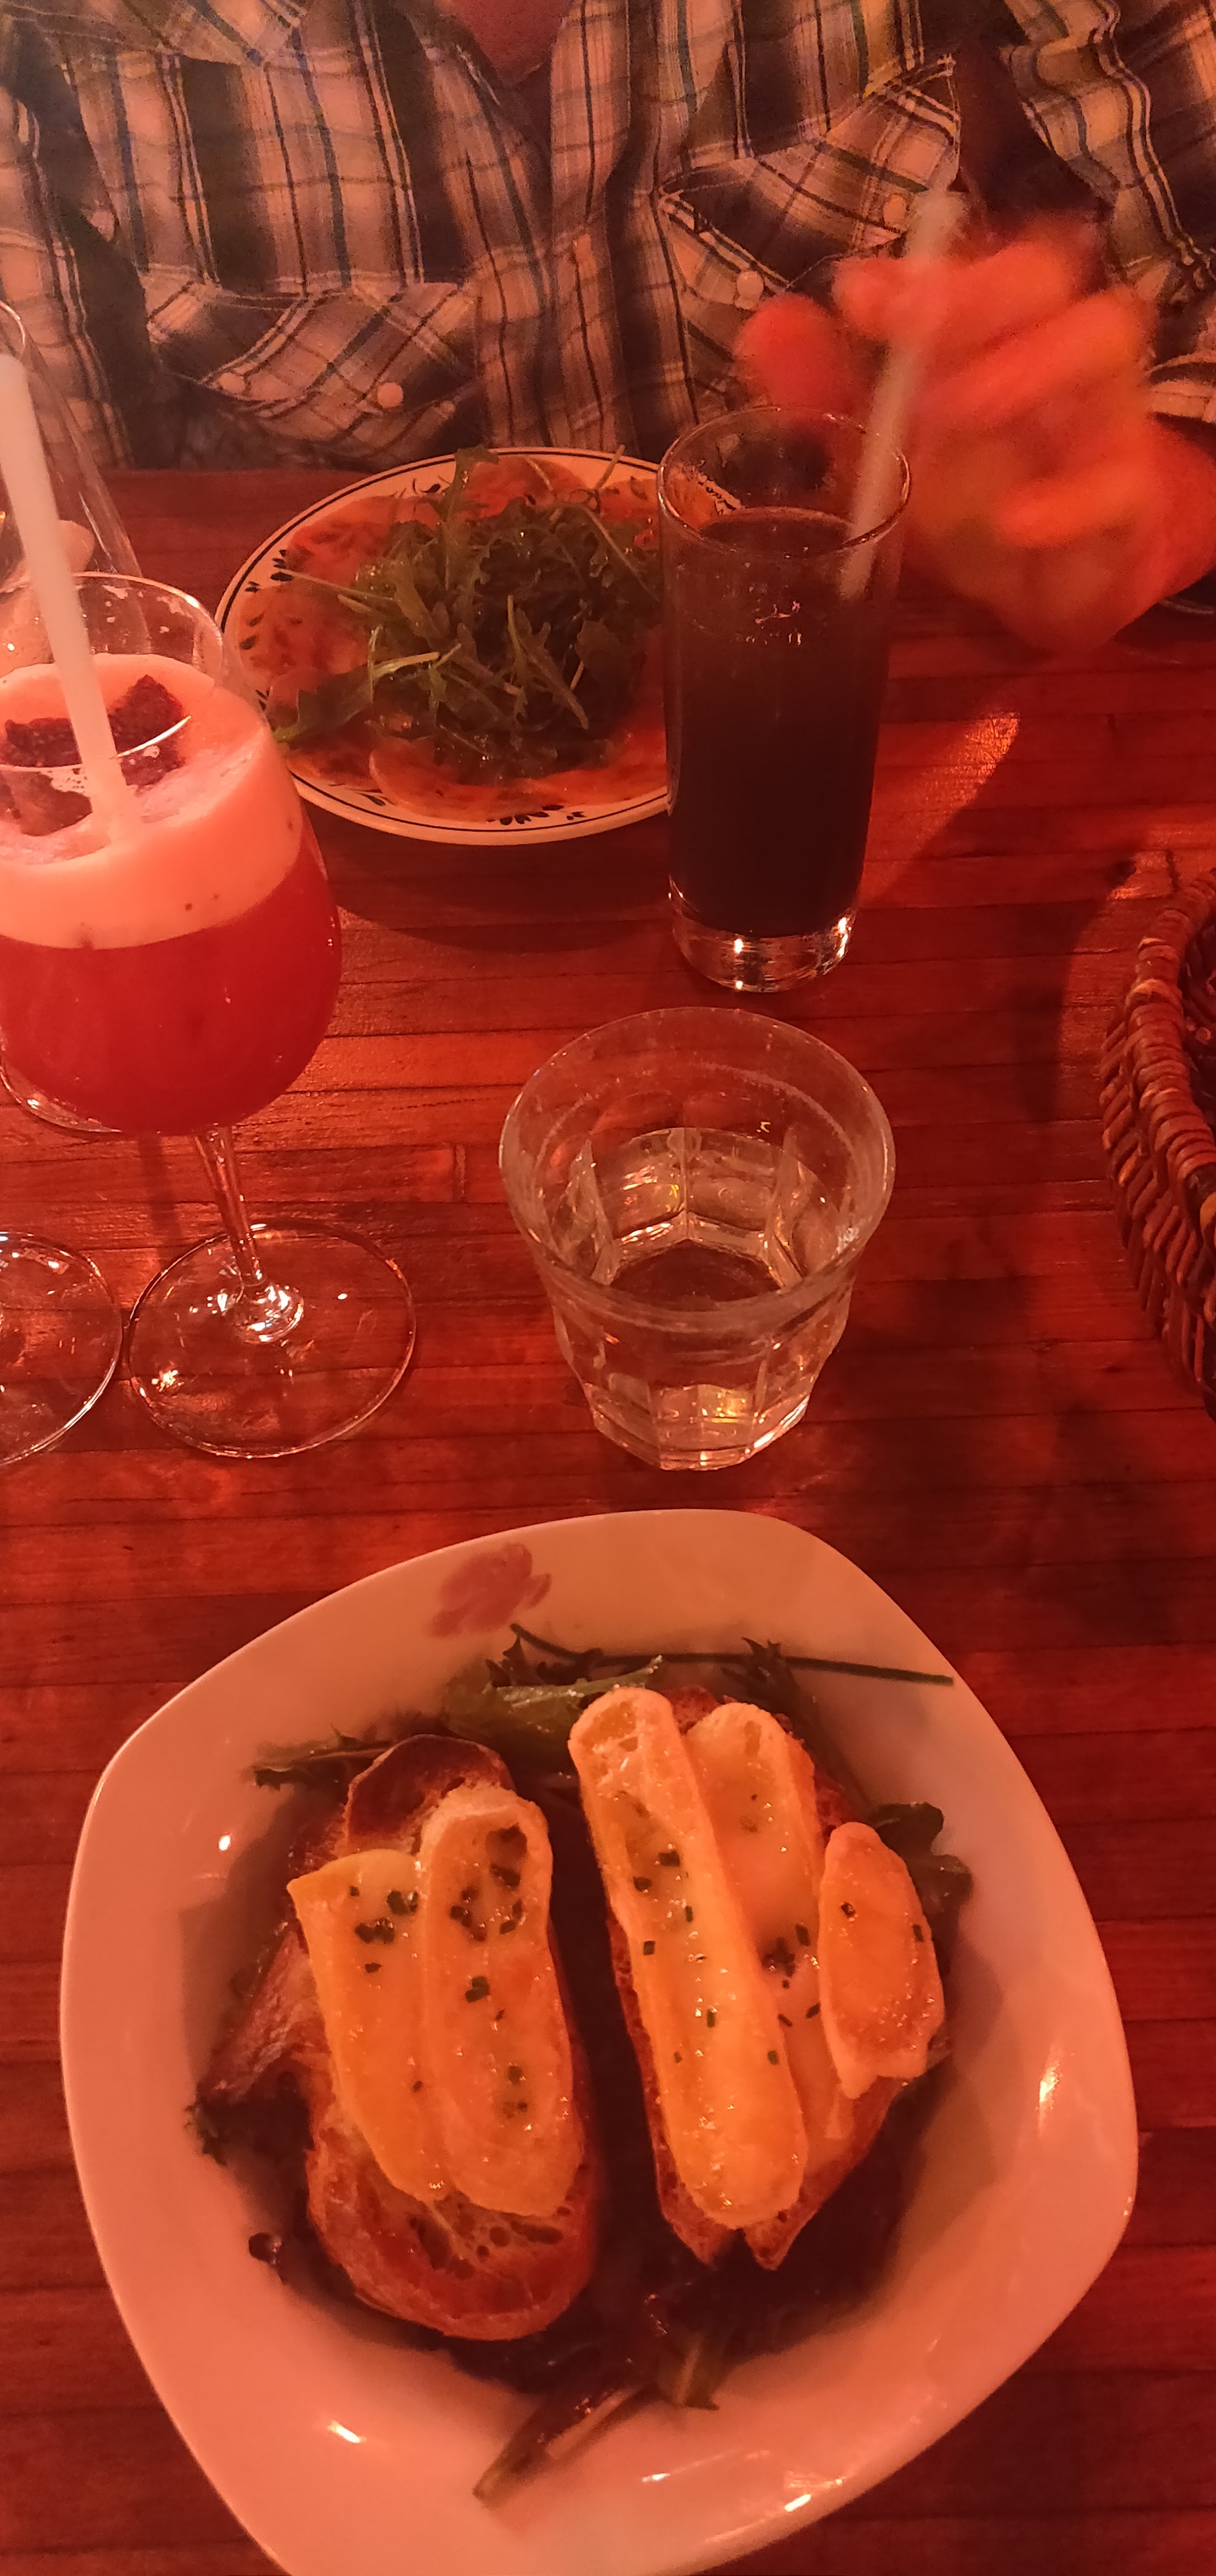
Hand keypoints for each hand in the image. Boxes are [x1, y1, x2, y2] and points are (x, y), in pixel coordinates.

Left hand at [738, 222, 1215, 650]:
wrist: (1052, 581)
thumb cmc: (973, 493)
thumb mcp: (888, 446)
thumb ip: (828, 392)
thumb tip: (764, 324)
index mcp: (998, 326)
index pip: (973, 263)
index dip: (921, 271)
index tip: (856, 296)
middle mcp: (1057, 348)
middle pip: (1047, 274)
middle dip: (979, 290)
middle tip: (911, 332)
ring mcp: (1103, 417)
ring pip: (1104, 340)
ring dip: (1031, 364)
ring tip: (957, 409)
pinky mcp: (1127, 502)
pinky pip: (1117, 484)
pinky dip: (1067, 501)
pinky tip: (1012, 520)